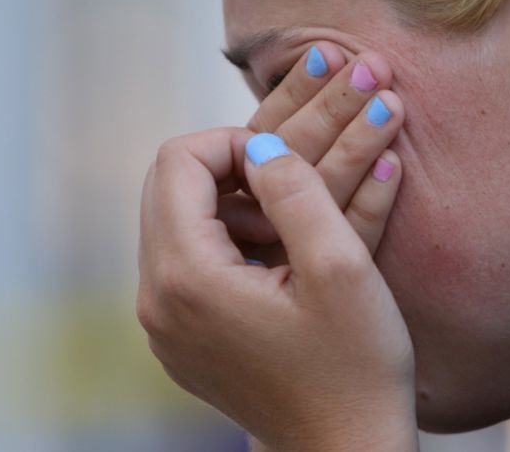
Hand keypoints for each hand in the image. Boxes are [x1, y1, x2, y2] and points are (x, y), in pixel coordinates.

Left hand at [137, 48, 417, 450]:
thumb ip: (296, 189)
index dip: (235, 142)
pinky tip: (275, 266)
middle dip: (229, 173)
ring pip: (176, 222)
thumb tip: (259, 146)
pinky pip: (184, 262)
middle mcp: (156, 300)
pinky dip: (224, 244)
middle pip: (167, 187)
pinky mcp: (178, 340)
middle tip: (291, 195)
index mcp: (186, 276)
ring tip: (290, 235)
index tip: (288, 166)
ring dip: (229, 208)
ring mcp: (162, 325)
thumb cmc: (354, 367)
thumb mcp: (341, 265)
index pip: (178, 160)